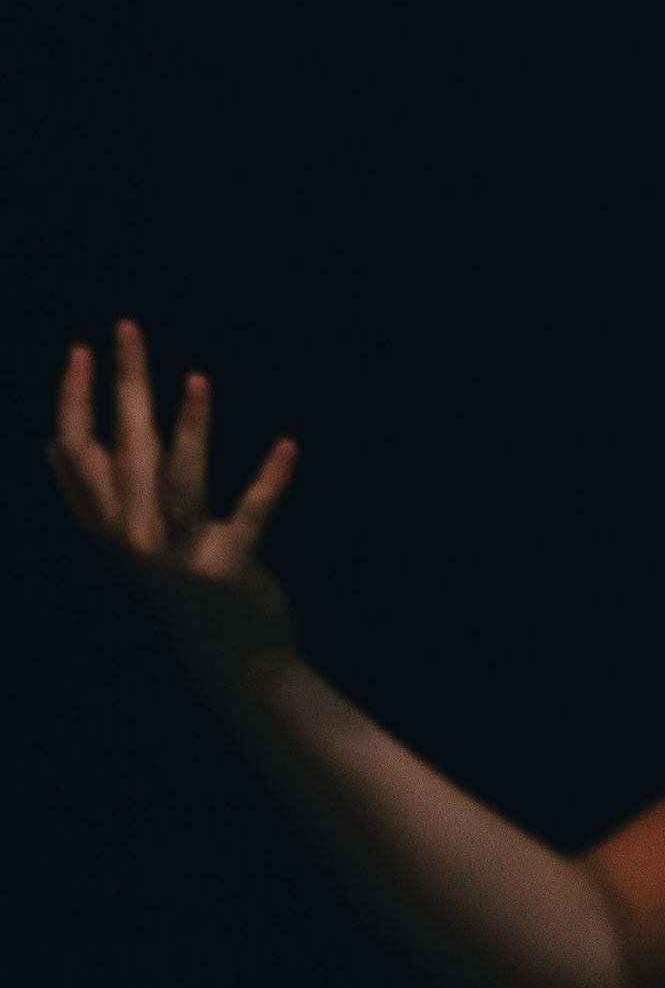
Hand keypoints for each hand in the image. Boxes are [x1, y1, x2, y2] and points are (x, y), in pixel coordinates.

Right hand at [51, 321, 298, 674]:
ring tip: (198, 380)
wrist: (228, 658)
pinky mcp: (227, 570)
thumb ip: (95, 496)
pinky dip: (269, 482)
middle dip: (123, 387)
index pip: (75, 457)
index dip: (73, 403)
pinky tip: (287, 445)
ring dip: (189, 430)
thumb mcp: (127, 541)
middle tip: (127, 329)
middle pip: (124, 453)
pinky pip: (248, 517)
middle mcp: (134, 540)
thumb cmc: (179, 582)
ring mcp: (178, 557)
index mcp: (109, 527)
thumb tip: (54, 443)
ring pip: (179, 483)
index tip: (82, 350)